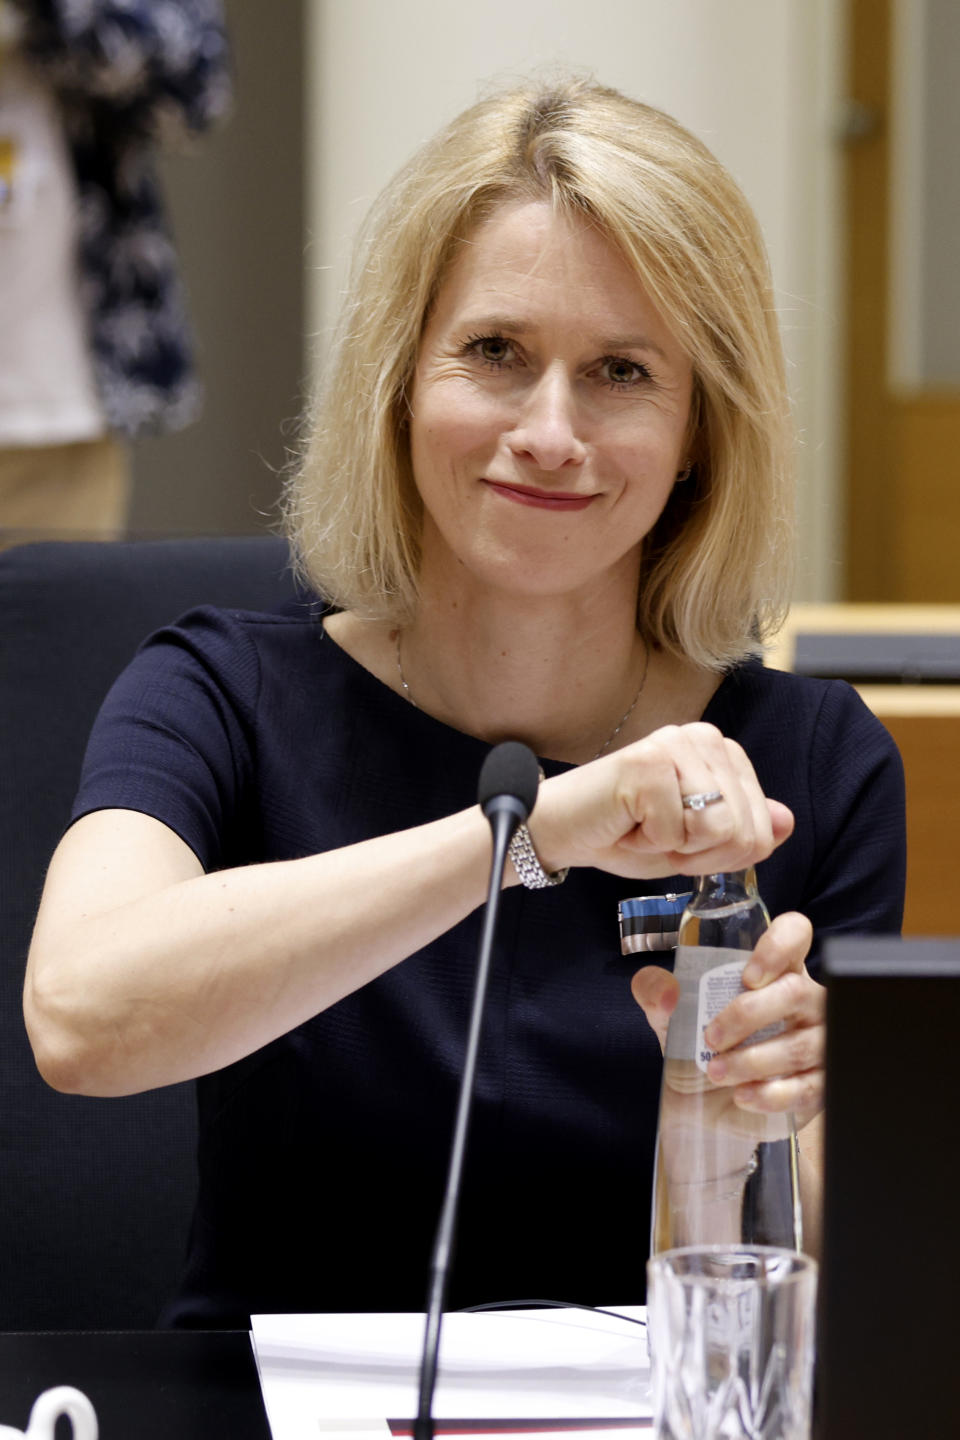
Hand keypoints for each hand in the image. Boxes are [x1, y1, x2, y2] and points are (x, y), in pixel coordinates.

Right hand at [530, 722, 793, 880]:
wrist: (560, 832)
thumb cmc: (623, 835)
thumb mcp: (695, 844)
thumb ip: (741, 831)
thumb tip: (786, 820)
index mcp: (721, 752)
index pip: (761, 828)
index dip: (719, 856)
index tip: (679, 840)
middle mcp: (703, 737)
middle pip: (745, 831)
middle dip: (699, 855)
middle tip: (657, 836)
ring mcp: (675, 745)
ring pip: (718, 829)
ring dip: (675, 848)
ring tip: (643, 827)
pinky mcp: (648, 762)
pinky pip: (676, 831)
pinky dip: (648, 844)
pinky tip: (625, 823)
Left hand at [631, 911, 824, 1131]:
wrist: (704, 1108)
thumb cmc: (698, 1047)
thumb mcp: (669, 1015)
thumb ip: (654, 990)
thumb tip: (668, 994)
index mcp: (773, 971)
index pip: (794, 935)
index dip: (779, 946)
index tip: (748, 976)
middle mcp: (804, 1001)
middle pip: (796, 991)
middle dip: (748, 1015)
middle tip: (711, 1038)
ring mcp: (817, 1043)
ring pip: (801, 1044)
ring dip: (752, 1060)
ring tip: (716, 1072)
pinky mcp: (818, 1085)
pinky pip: (809, 1088)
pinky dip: (771, 1094)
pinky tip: (743, 1095)